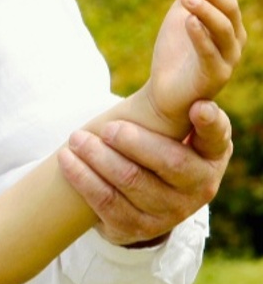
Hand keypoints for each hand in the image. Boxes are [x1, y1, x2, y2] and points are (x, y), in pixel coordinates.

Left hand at [60, 100, 232, 246]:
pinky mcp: (139, 228)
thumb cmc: (156, 148)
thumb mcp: (171, 130)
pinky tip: (66, 160)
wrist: (142, 203)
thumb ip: (170, 107)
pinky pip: (106, 202)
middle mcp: (200, 186)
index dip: (209, 123)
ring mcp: (172, 211)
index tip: (197, 106)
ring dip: (98, 158)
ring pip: (132, 181)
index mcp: (211, 155)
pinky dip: (83, 178)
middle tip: (107, 127)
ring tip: (76, 139)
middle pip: (169, 162)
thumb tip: (164, 55)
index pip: (216, 138)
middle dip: (133, 142)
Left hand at [142, 0, 245, 135]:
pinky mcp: (215, 76)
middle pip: (229, 9)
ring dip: (206, 10)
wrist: (164, 92)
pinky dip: (200, 36)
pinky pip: (210, 54)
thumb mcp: (183, 12)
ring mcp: (227, 59)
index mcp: (229, 22)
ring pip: (223, 29)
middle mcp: (234, 40)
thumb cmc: (176, 51)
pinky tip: (187, 21)